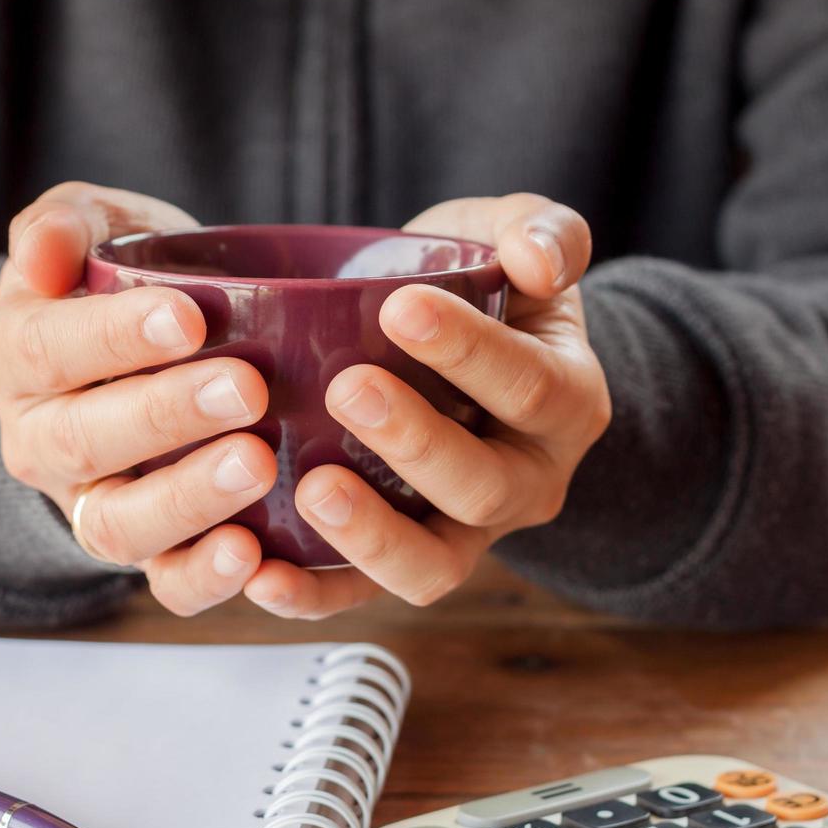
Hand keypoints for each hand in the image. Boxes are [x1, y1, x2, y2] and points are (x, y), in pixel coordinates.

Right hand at [0, 182, 276, 614]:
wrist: (151, 355)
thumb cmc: (131, 284)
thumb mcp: (98, 229)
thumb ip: (65, 223)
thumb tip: (44, 250)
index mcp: (14, 355)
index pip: (47, 350)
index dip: (113, 338)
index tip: (188, 318)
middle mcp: (40, 441)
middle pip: (83, 440)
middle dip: (166, 416)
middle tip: (247, 388)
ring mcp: (90, 505)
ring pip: (117, 525)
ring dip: (188, 499)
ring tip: (257, 463)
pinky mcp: (149, 552)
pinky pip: (164, 584)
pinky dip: (204, 579)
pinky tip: (252, 556)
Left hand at [242, 193, 609, 617]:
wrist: (451, 355)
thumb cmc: (476, 292)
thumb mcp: (510, 241)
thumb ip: (537, 230)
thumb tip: (534, 259)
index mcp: (566, 403)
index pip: (530, 386)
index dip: (471, 353)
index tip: (401, 307)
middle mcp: (526, 482)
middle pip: (484, 487)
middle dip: (415, 442)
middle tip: (348, 388)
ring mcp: (465, 533)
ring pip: (433, 565)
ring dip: (371, 536)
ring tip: (312, 487)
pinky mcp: (399, 560)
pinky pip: (361, 596)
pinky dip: (313, 596)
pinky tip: (261, 573)